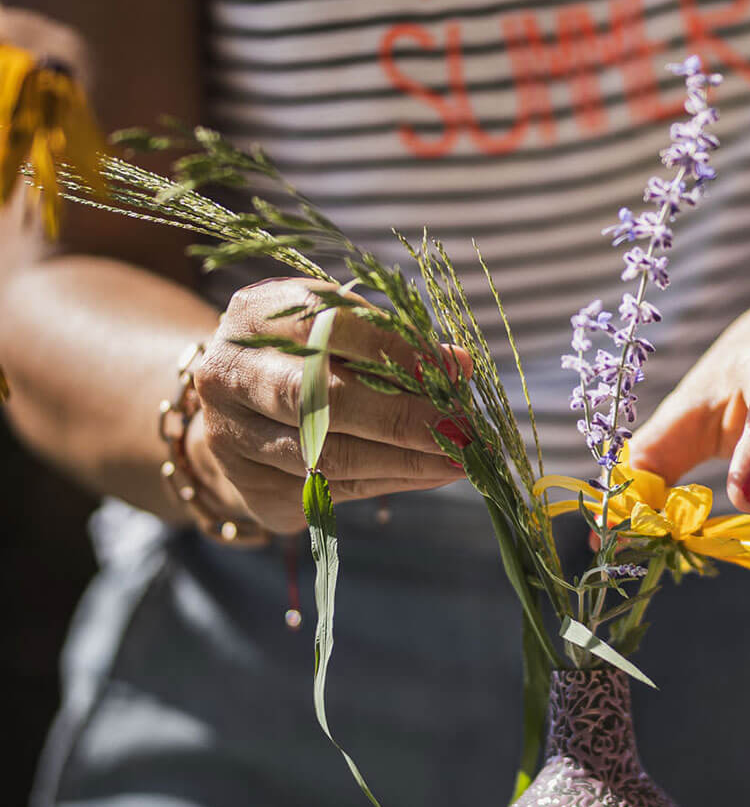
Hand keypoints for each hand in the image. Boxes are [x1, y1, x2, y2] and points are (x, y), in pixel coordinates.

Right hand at [187, 277, 471, 533]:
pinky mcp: (249, 486)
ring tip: (459, 460)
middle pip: (322, 400)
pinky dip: (388, 482)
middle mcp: (230, 373)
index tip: (448, 375)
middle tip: (462, 432)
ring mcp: (231, 435)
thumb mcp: (345, 334)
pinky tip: (428, 475)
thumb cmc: (309, 358)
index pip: (330, 328)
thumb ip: (395, 345)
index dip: (394, 353)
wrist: (240, 408)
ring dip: (404, 461)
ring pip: (328, 456)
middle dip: (403, 418)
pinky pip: (330, 491)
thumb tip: (458, 366)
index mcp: (257, 315)